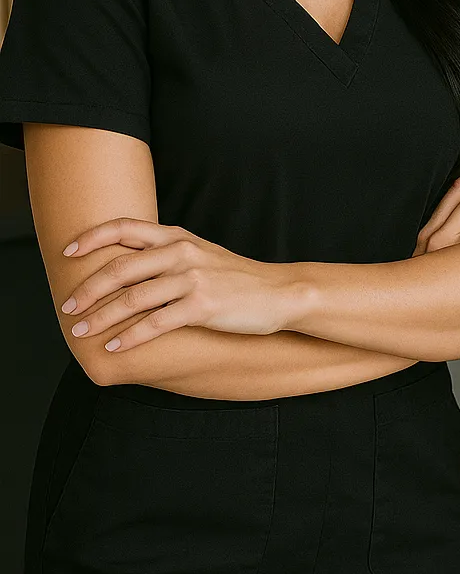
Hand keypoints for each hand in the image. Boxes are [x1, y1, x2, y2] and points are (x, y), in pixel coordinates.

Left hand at [59, 222, 294, 352]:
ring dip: (101, 318)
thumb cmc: (235, 278)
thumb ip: (166, 254)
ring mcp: (192, 278)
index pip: (126, 227)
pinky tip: (116, 346)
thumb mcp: (200, 254)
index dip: (93, 238)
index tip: (68, 252)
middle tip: (68, 307)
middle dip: (87, 290)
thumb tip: (125, 267)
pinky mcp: (202, 305)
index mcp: (177, 237)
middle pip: (120, 267)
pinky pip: (156, 323)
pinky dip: (131, 337)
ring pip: (133, 298)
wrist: (278, 292)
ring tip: (81, 332)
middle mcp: (181, 253)